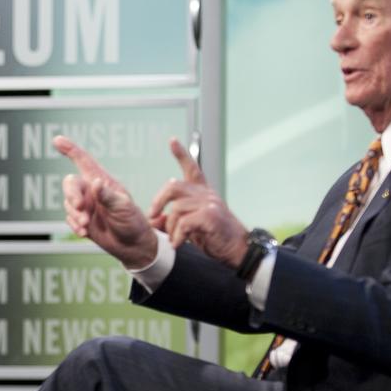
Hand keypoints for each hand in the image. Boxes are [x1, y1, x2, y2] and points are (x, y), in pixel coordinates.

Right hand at [54, 135, 157, 267]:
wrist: (132, 245)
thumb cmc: (133, 221)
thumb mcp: (124, 207)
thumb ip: (108, 196)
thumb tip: (95, 183)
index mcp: (102, 181)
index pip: (84, 161)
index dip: (70, 149)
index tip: (57, 140)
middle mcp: (91, 191)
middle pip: (70, 183)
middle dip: (72, 195)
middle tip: (80, 207)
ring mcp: (86, 206)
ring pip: (67, 203)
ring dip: (74, 214)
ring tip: (86, 225)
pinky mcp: (81, 221)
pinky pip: (69, 219)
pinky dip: (73, 225)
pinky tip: (83, 233)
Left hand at [148, 138, 247, 268]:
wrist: (237, 249)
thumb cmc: (215, 237)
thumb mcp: (190, 227)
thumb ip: (172, 220)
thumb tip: (153, 220)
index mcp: (202, 193)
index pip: (192, 169)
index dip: (182, 154)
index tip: (172, 140)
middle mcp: (205, 194)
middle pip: (174, 186)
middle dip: (158, 201)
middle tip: (153, 215)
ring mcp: (209, 204)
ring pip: (177, 209)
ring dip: (170, 228)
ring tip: (175, 240)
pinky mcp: (210, 216)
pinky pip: (184, 223)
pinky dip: (177, 236)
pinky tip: (178, 244)